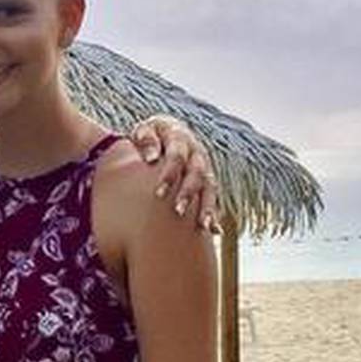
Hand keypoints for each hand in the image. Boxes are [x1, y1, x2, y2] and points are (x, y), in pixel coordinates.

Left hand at [129, 116, 218, 231]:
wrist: (166, 133)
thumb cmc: (149, 135)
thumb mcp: (145, 130)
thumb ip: (146, 140)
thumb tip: (152, 157)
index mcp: (180, 139)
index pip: (177, 157)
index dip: (170, 174)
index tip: (158, 193)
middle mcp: (196, 154)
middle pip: (197, 174)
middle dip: (188, 193)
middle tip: (178, 211)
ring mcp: (204, 168)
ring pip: (210, 187)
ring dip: (207, 206)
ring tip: (202, 226)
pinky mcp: (206, 182)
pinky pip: (213, 199)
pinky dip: (214, 214)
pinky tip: (215, 231)